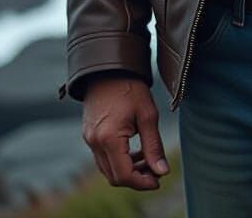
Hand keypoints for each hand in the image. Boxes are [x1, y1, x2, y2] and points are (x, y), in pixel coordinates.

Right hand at [81, 74, 168, 189]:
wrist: (108, 68)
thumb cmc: (130, 87)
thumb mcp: (147, 115)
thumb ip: (154, 146)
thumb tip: (162, 171)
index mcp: (109, 138)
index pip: (124, 175)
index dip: (142, 183)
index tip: (159, 180)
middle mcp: (94, 142)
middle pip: (114, 177)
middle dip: (136, 178)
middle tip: (156, 172)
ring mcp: (89, 139)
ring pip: (107, 169)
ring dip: (127, 170)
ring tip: (148, 160)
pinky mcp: (89, 134)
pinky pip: (103, 157)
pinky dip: (119, 160)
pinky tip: (135, 151)